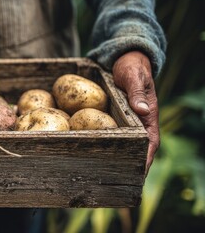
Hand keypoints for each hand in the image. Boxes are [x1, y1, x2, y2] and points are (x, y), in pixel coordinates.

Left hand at [112, 51, 158, 174]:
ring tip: (105, 176)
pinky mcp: (116, 119)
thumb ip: (137, 93)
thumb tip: (143, 110)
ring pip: (124, 145)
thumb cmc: (132, 67)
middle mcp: (138, 123)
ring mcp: (127, 122)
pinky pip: (112, 135)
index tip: (139, 175)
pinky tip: (94, 155)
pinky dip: (106, 145)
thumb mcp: (135, 77)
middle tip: (120, 183)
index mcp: (148, 117)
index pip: (150, 143)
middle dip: (131, 167)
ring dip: (117, 159)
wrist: (125, 60)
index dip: (145, 160)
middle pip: (137, 150)